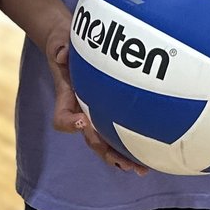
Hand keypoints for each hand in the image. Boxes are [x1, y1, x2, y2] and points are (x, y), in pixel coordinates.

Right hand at [43, 21, 146, 174]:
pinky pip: (120, 132)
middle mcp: (81, 112)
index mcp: (67, 99)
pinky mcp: (110, 111)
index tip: (82, 121)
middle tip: (126, 163)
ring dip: (123, 157)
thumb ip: (59, 48)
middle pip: (91, 139)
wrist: (71, 43)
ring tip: (142, 169)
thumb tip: (63, 54)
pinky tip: (152, 153)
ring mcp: (96, 114)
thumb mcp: (58, 41)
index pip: (62, 119)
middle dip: (108, 152)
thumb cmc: (64, 43)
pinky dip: (133, 144)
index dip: (70, 124)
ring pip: (107, 142)